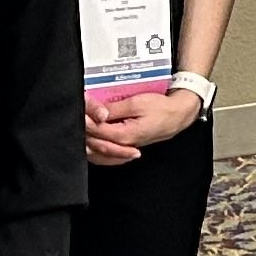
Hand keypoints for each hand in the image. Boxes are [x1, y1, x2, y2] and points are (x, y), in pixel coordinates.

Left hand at [85, 83, 204, 166]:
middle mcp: (123, 146)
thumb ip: (114, 109)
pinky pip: (107, 153)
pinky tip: (91, 141)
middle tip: (78, 115)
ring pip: (99, 151)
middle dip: (84, 130)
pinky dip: (97, 147)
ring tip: (81, 127)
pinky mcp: (127, 146)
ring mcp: (125, 148)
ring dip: (88, 140)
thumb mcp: (136, 103)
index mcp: (124, 136)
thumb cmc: (161, 109)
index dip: (86, 120)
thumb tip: (96, 111)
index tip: (79, 107)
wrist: (177, 116)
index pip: (97, 131)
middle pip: (95, 143)